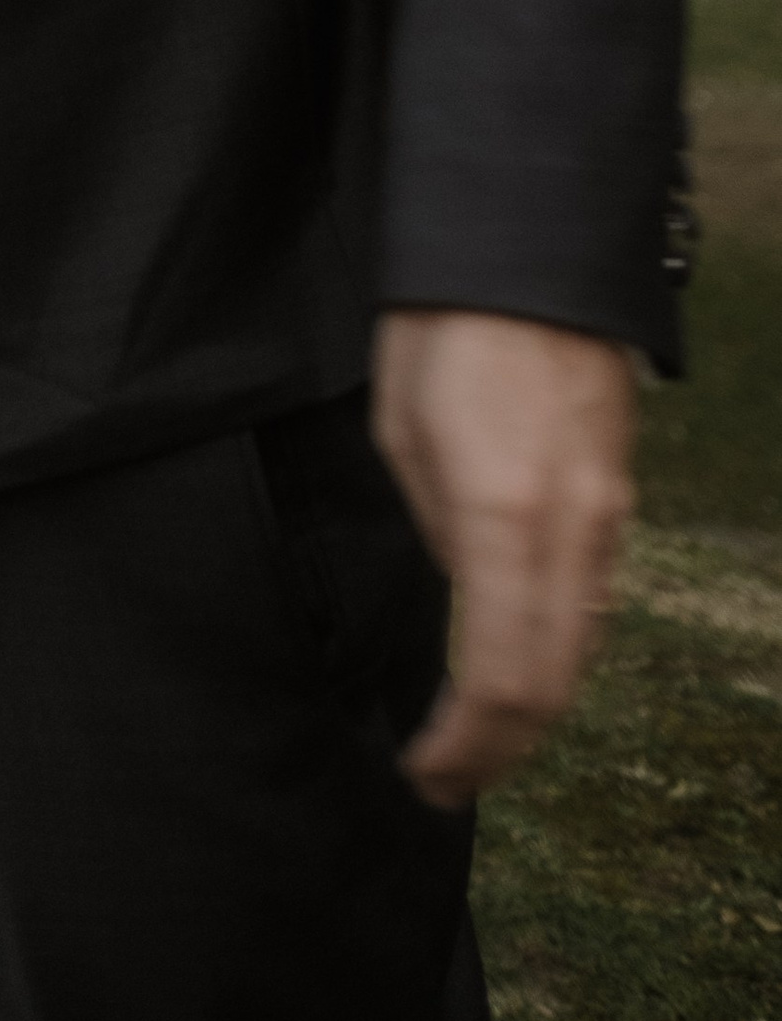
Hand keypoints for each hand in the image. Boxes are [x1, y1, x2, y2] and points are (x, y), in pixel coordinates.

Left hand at [373, 307, 635, 806]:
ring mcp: (608, 511)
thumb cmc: (443, 327)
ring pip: (581, 645)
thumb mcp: (402, 431)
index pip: (500, 681)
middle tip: (445, 775)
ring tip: (472, 729)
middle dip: (500, 749)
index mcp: (503, 518)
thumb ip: (439, 527)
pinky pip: (593, 595)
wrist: (530, 245)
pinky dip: (556, 645)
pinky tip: (513, 649)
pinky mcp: (618, 490)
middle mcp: (572, 529)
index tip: (423, 771)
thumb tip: (465, 584)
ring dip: (531, 702)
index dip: (465, 747)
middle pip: (553, 684)